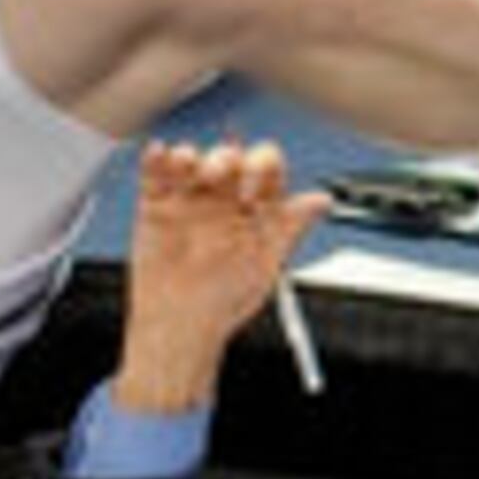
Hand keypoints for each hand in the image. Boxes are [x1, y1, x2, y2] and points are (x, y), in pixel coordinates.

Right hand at [114, 138, 325, 414]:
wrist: (181, 323)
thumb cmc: (225, 300)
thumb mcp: (267, 264)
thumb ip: (291, 227)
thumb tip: (322, 201)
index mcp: (256, 206)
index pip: (266, 168)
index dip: (263, 165)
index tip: (256, 180)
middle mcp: (225, 198)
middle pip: (229, 156)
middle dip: (225, 158)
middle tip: (217, 176)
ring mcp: (190, 199)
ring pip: (192, 159)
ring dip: (190, 154)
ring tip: (186, 163)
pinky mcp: (157, 204)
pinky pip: (156, 172)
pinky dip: (156, 158)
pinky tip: (159, 154)